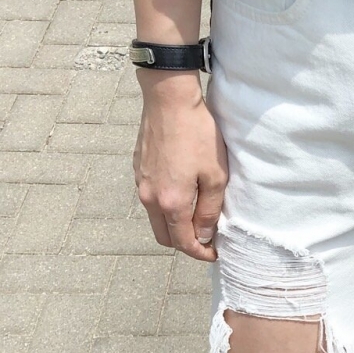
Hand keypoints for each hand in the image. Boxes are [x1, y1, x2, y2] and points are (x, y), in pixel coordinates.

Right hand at [133, 70, 227, 261]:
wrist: (168, 99)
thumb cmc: (198, 135)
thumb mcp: (215, 176)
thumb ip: (209, 210)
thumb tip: (203, 235)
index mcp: (170, 203)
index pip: (183, 243)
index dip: (200, 253)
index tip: (214, 253)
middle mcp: (150, 198)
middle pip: (164, 237)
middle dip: (185, 244)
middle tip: (206, 239)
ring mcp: (140, 183)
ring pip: (156, 219)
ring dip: (174, 225)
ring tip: (196, 217)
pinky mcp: (138, 169)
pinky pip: (150, 199)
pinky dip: (165, 207)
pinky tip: (182, 195)